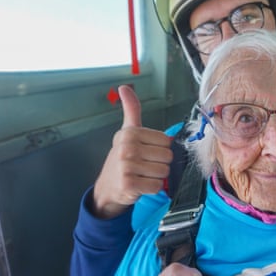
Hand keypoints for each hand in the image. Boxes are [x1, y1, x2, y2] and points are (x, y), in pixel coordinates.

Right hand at [92, 85, 172, 217]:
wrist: (108, 186)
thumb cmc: (124, 158)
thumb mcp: (127, 132)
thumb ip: (131, 110)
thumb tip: (124, 87)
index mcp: (130, 133)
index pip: (167, 141)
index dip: (161, 149)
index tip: (147, 152)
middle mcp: (127, 147)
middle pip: (167, 156)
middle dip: (160, 164)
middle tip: (145, 166)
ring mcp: (126, 166)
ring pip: (163, 172)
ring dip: (156, 177)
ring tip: (142, 175)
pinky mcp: (128, 184)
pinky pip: (156, 186)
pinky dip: (151, 188)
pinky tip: (140, 185)